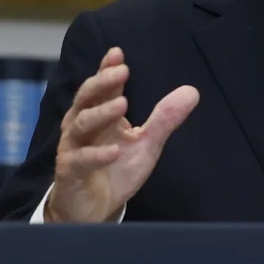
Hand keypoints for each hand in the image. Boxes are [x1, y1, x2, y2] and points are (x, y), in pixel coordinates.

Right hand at [46, 47, 199, 222]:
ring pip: (82, 124)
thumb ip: (164, 119)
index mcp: (99, 113)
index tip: (118, 53)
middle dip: (103, 83)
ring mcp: (73, 148)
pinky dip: (97, 154)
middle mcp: (81, 125)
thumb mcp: (146, 143)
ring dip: (102, 113)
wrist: (93, 209)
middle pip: (87, 98)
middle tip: (122, 72)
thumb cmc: (115, 170)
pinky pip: (81, 160)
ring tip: (122, 104)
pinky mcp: (70, 172)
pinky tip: (114, 150)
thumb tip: (192, 91)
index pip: (101, 86)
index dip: (107, 69)